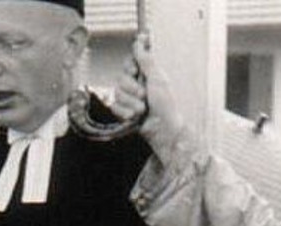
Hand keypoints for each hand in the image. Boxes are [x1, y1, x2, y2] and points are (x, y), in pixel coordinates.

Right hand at [116, 33, 187, 161]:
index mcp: (146, 74)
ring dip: (131, 103)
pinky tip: (134, 117)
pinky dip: (125, 112)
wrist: (162, 128)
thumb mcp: (158, 78)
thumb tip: (140, 42)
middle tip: (144, 95)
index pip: (130, 62)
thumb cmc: (166, 103)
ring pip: (117, 93)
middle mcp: (136, 84)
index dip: (129, 66)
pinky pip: (114, 107)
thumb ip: (146, 60)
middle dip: (132, 88)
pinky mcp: (123, 111)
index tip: (134, 71)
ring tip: (142, 109)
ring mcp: (129, 98)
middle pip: (121, 78)